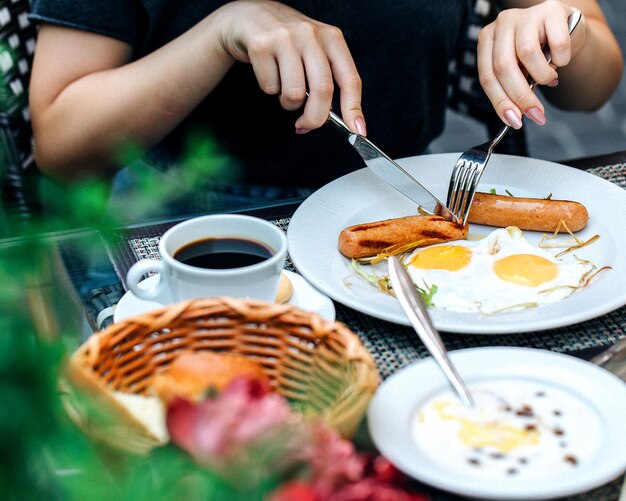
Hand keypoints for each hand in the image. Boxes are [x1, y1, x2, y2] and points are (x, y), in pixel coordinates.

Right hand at [215, 0, 365, 134]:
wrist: (247, 17)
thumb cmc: (286, 40)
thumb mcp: (314, 51)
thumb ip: (326, 79)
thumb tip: (334, 116)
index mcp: (331, 38)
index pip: (350, 79)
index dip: (354, 109)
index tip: (357, 130)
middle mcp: (311, 34)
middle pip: (323, 90)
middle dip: (314, 118)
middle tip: (305, 125)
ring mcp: (285, 38)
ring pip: (294, 94)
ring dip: (288, 102)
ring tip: (283, 87)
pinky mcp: (261, 45)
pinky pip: (270, 87)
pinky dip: (269, 89)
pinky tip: (268, 72)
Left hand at [477, 0, 583, 128]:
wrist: (566, 28)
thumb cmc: (538, 53)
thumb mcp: (518, 71)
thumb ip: (511, 89)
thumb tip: (514, 117)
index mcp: (486, 40)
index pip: (487, 77)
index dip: (500, 102)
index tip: (514, 121)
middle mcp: (502, 24)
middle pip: (503, 67)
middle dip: (520, 96)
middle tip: (535, 114)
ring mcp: (525, 15)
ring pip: (527, 54)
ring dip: (542, 76)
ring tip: (549, 79)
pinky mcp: (550, 10)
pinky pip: (557, 43)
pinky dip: (562, 60)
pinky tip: (561, 60)